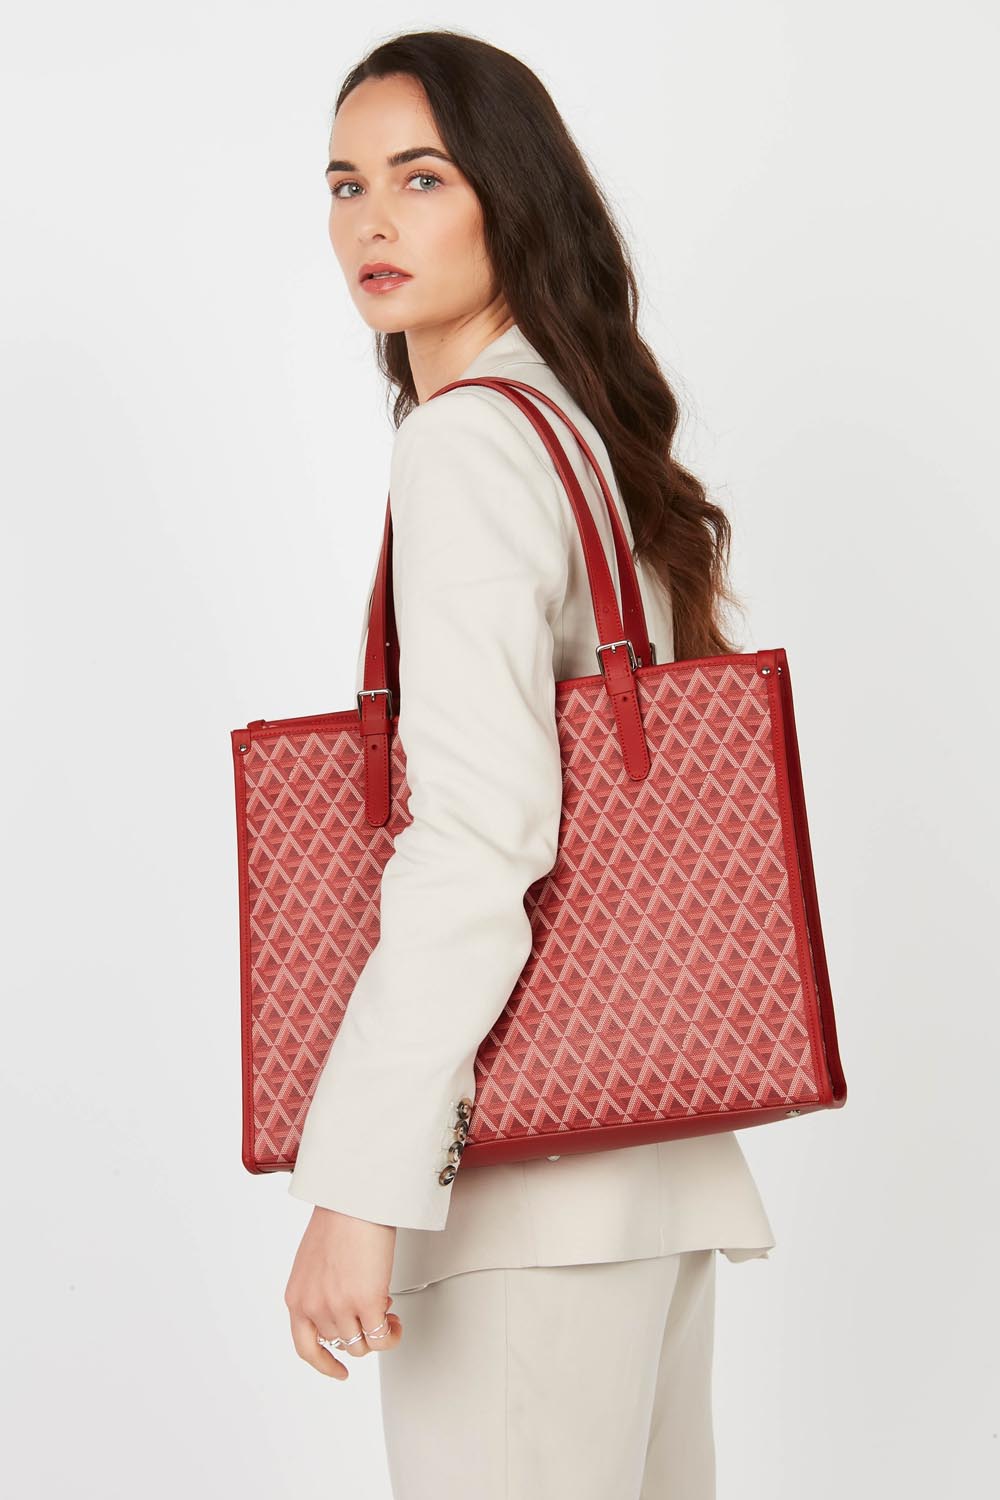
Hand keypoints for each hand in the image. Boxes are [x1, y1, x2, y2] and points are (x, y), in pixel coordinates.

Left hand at [285, 1206, 404, 1379]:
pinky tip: (395, 1321)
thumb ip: (318, 1290)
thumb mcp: (312, 1263)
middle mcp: (314, 1306)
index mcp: (297, 1297)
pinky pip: (381, 1338)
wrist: (354, 1200)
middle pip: (340, 1344)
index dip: (324, 1363)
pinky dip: (391, 1335)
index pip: (305, 1347)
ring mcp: (339, 1307)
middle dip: (359, 1332)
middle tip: (373, 1314)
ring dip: (377, 1333)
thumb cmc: (338, 1219)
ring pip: (362, 1346)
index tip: (337, 1370)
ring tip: (387, 1313)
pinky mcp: (366, 1303)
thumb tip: (339, 1307)